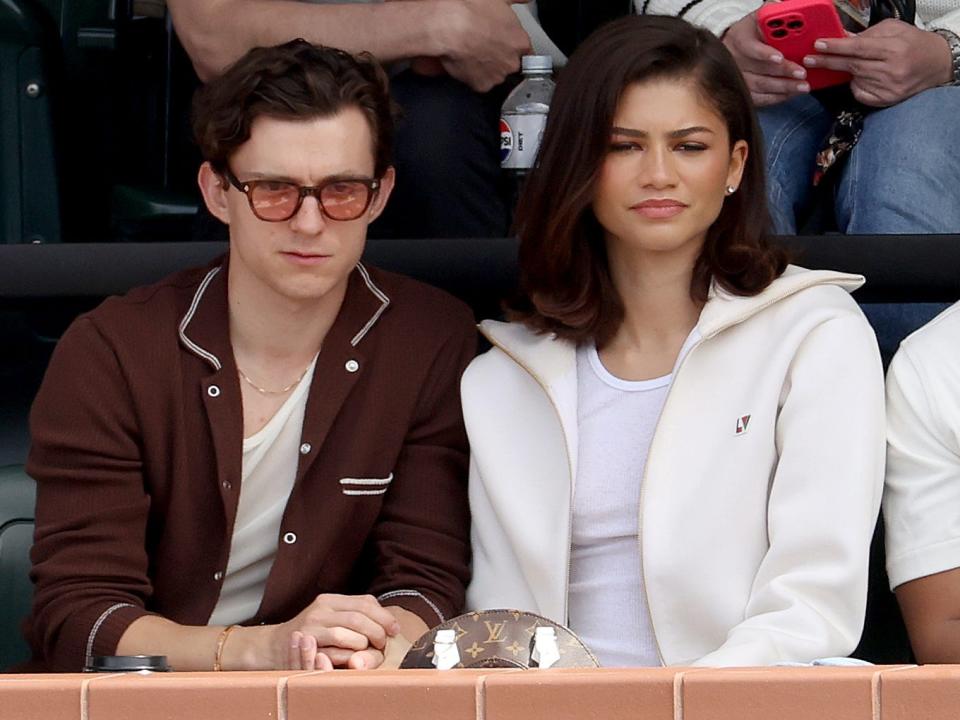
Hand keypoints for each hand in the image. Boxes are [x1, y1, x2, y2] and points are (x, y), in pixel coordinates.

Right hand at [273, 594, 399, 668]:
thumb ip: (356, 619)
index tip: (394, 630)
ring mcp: (313, 623)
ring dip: (364, 643)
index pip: (365, 602)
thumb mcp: (332, 621)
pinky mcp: (307, 639)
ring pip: (349, 629)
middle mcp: (322, 607)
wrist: (274, 647)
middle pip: (360, 615)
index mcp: (332, 600)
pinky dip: (349, 653)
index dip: (384, 616)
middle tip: (383, 644)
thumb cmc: (312, 637)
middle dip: (377, 631)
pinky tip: (352, 658)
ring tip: (369, 651)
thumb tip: (390, 626)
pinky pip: (335, 645)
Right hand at [430, 0, 532, 91]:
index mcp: (520, 42)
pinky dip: (473, 75)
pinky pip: (479, 82)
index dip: (513, 45)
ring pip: (495, 74)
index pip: (526, 51)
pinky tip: (466, 61)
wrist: (449, 27)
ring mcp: (496, 76)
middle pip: (510, 64)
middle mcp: (511, 62)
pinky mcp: (480, 85)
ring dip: (487, 66)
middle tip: (485, 43)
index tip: (506, 42)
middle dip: (500, 56)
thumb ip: (518, 0)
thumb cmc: (471, 11)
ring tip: (473, 51)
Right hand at [723, 12, 809, 105]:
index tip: (780, 57)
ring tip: (802, 86)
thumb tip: (794, 15)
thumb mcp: (760, 17)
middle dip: (782, 72)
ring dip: (783, 87)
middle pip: (759, 69)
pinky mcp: (743, 91)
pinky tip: (791, 94)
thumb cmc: (753, 31)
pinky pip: (759, 98)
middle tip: (801, 73)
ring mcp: (738, 77)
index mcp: (740, 38)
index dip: (764, 53)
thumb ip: (773, 14)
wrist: (735, 45)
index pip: (750, 47)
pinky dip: (777, 97)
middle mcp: (735, 59)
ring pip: (760, 85)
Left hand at [803, 20, 953, 105]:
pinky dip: (856, 85)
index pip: (858, 48)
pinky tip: (861, 78)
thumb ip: (867, 34)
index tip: (818, 45)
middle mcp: (892, 70)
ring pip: (855, 80)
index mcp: (894, 48)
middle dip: (828, 62)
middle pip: (852, 66)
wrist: (937, 65)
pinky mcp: (886, 100)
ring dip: (845, 73)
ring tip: (844, 66)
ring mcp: (889, 88)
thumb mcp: (894, 30)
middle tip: (810, 60)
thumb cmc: (914, 44)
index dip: (836, 47)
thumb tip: (842, 37)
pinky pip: (860, 93)